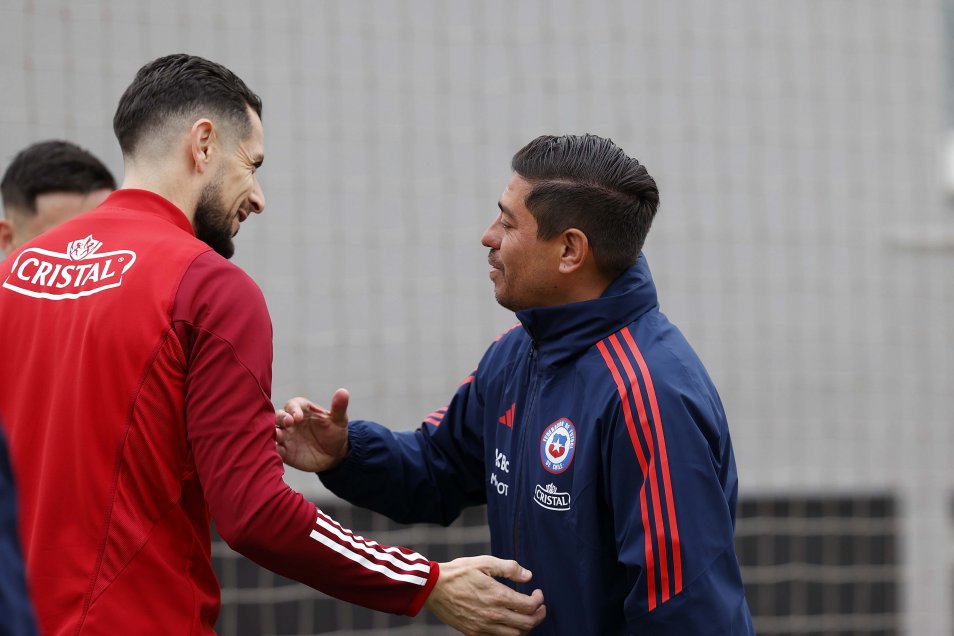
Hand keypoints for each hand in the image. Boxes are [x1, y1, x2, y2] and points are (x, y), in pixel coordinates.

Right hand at [275, 389, 350, 471]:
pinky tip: (277, 451)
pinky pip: (275, 449)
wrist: (334, 455)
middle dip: (280, 418)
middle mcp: (291, 422)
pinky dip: (274, 449)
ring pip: (274, 431)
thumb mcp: (339, 420)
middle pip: (278, 415)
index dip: (293, 409)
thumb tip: (343, 391)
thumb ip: (339, 407)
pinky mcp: (284, 452)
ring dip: (273, 432)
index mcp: (303, 410)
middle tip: (287, 423)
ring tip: (277, 435)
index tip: (298, 417)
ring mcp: (286, 436)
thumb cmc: (335, 433)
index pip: (293, 405)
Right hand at [425, 556, 545, 634]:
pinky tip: (508, 623)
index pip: (529, 606)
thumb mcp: (484, 562)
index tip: (538, 593)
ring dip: (525, 627)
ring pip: (514, 635)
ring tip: (525, 616)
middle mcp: (493, 615)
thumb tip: (528, 576)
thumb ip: (509, 568)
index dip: (539, 600)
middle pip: (527, 624)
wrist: (433, 588)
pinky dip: (508, 633)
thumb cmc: (458, 572)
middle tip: (539, 607)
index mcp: (498, 596)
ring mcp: (483, 627)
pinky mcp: (474, 633)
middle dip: (538, 615)